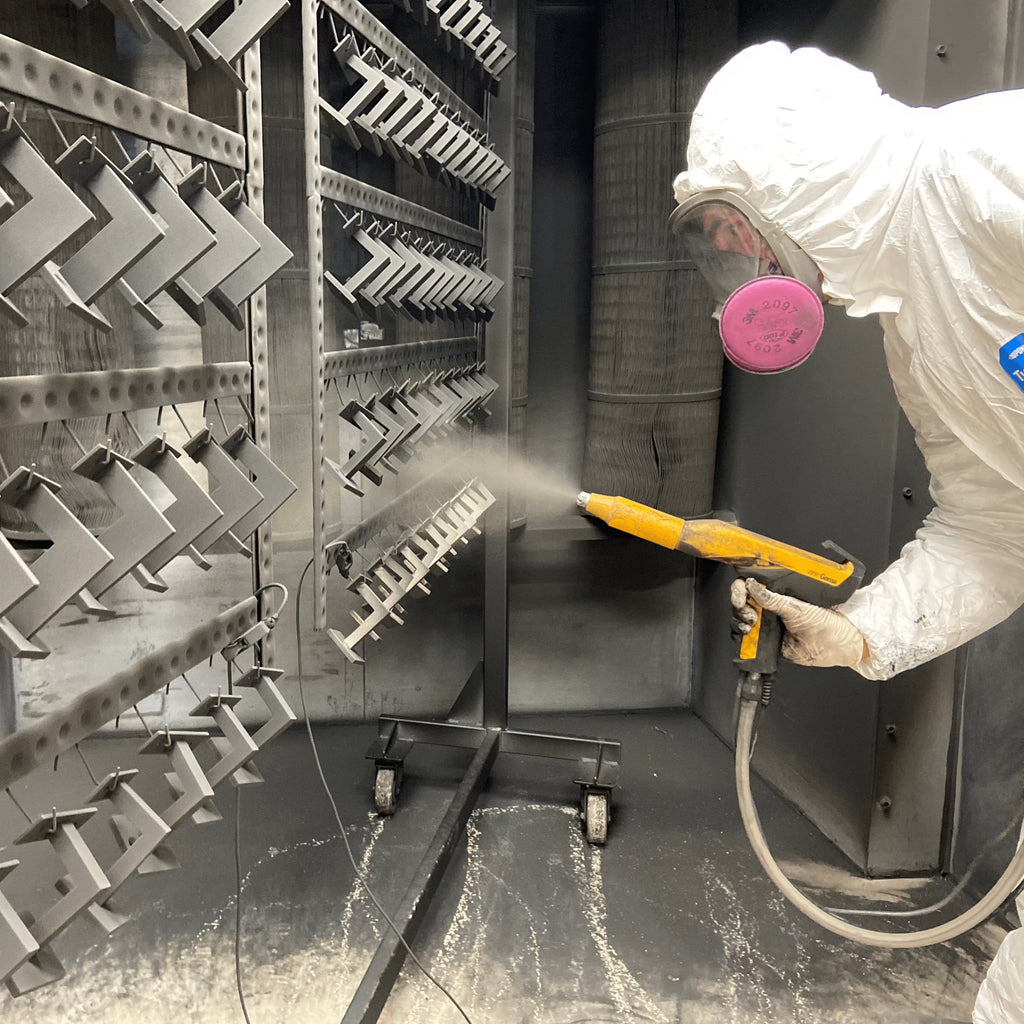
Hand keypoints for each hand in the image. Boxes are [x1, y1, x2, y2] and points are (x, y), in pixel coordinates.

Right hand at [731, 578, 868, 668]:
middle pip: (742, 604)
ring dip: (739, 621)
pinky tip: (749, 634)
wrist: (835, 646)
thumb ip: (773, 599)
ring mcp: (767, 626)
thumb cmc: (825, 623)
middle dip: (740, 607)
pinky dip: (742, 637)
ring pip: (741, 621)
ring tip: (751, 624)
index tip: (741, 594)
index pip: (750, 587)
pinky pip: (748, 639)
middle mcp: (770, 609)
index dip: (740, 589)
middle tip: (750, 613)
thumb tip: (752, 585)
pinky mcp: (767, 642)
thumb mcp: (796, 607)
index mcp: (777, 596)